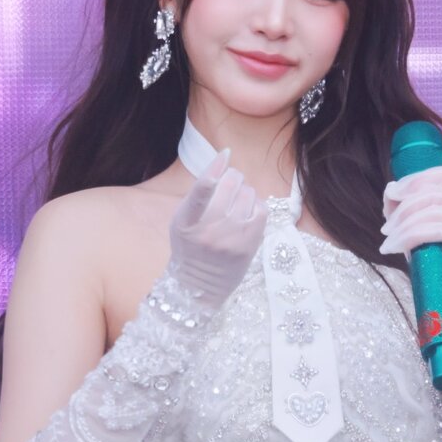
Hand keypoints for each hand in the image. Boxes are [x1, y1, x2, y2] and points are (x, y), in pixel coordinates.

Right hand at [168, 150, 268, 310]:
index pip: (199, 194)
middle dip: (232, 176)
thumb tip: (221, 165)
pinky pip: (261, 210)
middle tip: (230, 181)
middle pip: (230, 186)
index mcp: (186, 222)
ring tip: (236, 201)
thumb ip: (197, 196)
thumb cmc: (189, 248)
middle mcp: (209, 230)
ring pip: (247, 194)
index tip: (225, 154)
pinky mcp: (249, 245)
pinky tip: (247, 211)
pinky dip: (255, 204)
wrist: (200, 287)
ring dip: (244, 190)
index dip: (213, 171)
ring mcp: (232, 239)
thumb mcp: (181, 222)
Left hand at [379, 166, 441, 325]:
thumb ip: (411, 213)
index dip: (413, 180)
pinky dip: (407, 237)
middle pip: (429, 192)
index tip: (392, 193)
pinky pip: (431, 229)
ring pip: (427, 211)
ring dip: (401, 227)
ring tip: (387, 243)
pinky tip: (393, 248)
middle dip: (401, 208)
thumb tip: (389, 189)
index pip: (440, 176)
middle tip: (385, 230)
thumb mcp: (425, 235)